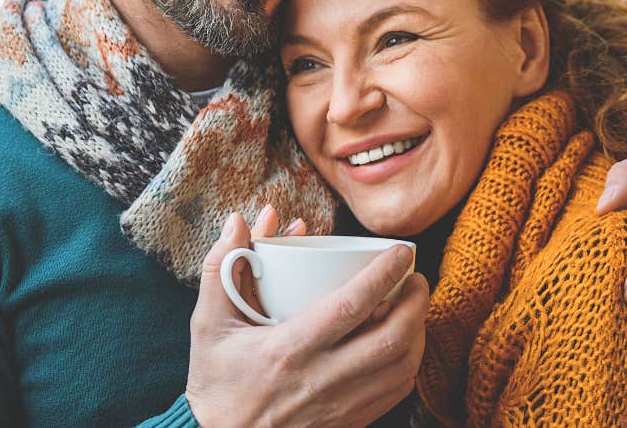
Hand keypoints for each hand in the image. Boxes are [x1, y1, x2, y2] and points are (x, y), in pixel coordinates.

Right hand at [186, 207, 428, 427]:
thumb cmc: (217, 381)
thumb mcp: (208, 324)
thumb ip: (222, 267)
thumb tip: (240, 220)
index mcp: (288, 349)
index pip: (350, 306)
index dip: (384, 274)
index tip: (401, 251)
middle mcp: (320, 380)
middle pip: (390, 339)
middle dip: (415, 304)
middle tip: (416, 279)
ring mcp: (338, 406)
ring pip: (400, 369)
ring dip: (418, 333)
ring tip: (414, 308)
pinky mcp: (348, 423)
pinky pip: (394, 394)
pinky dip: (408, 364)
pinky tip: (404, 345)